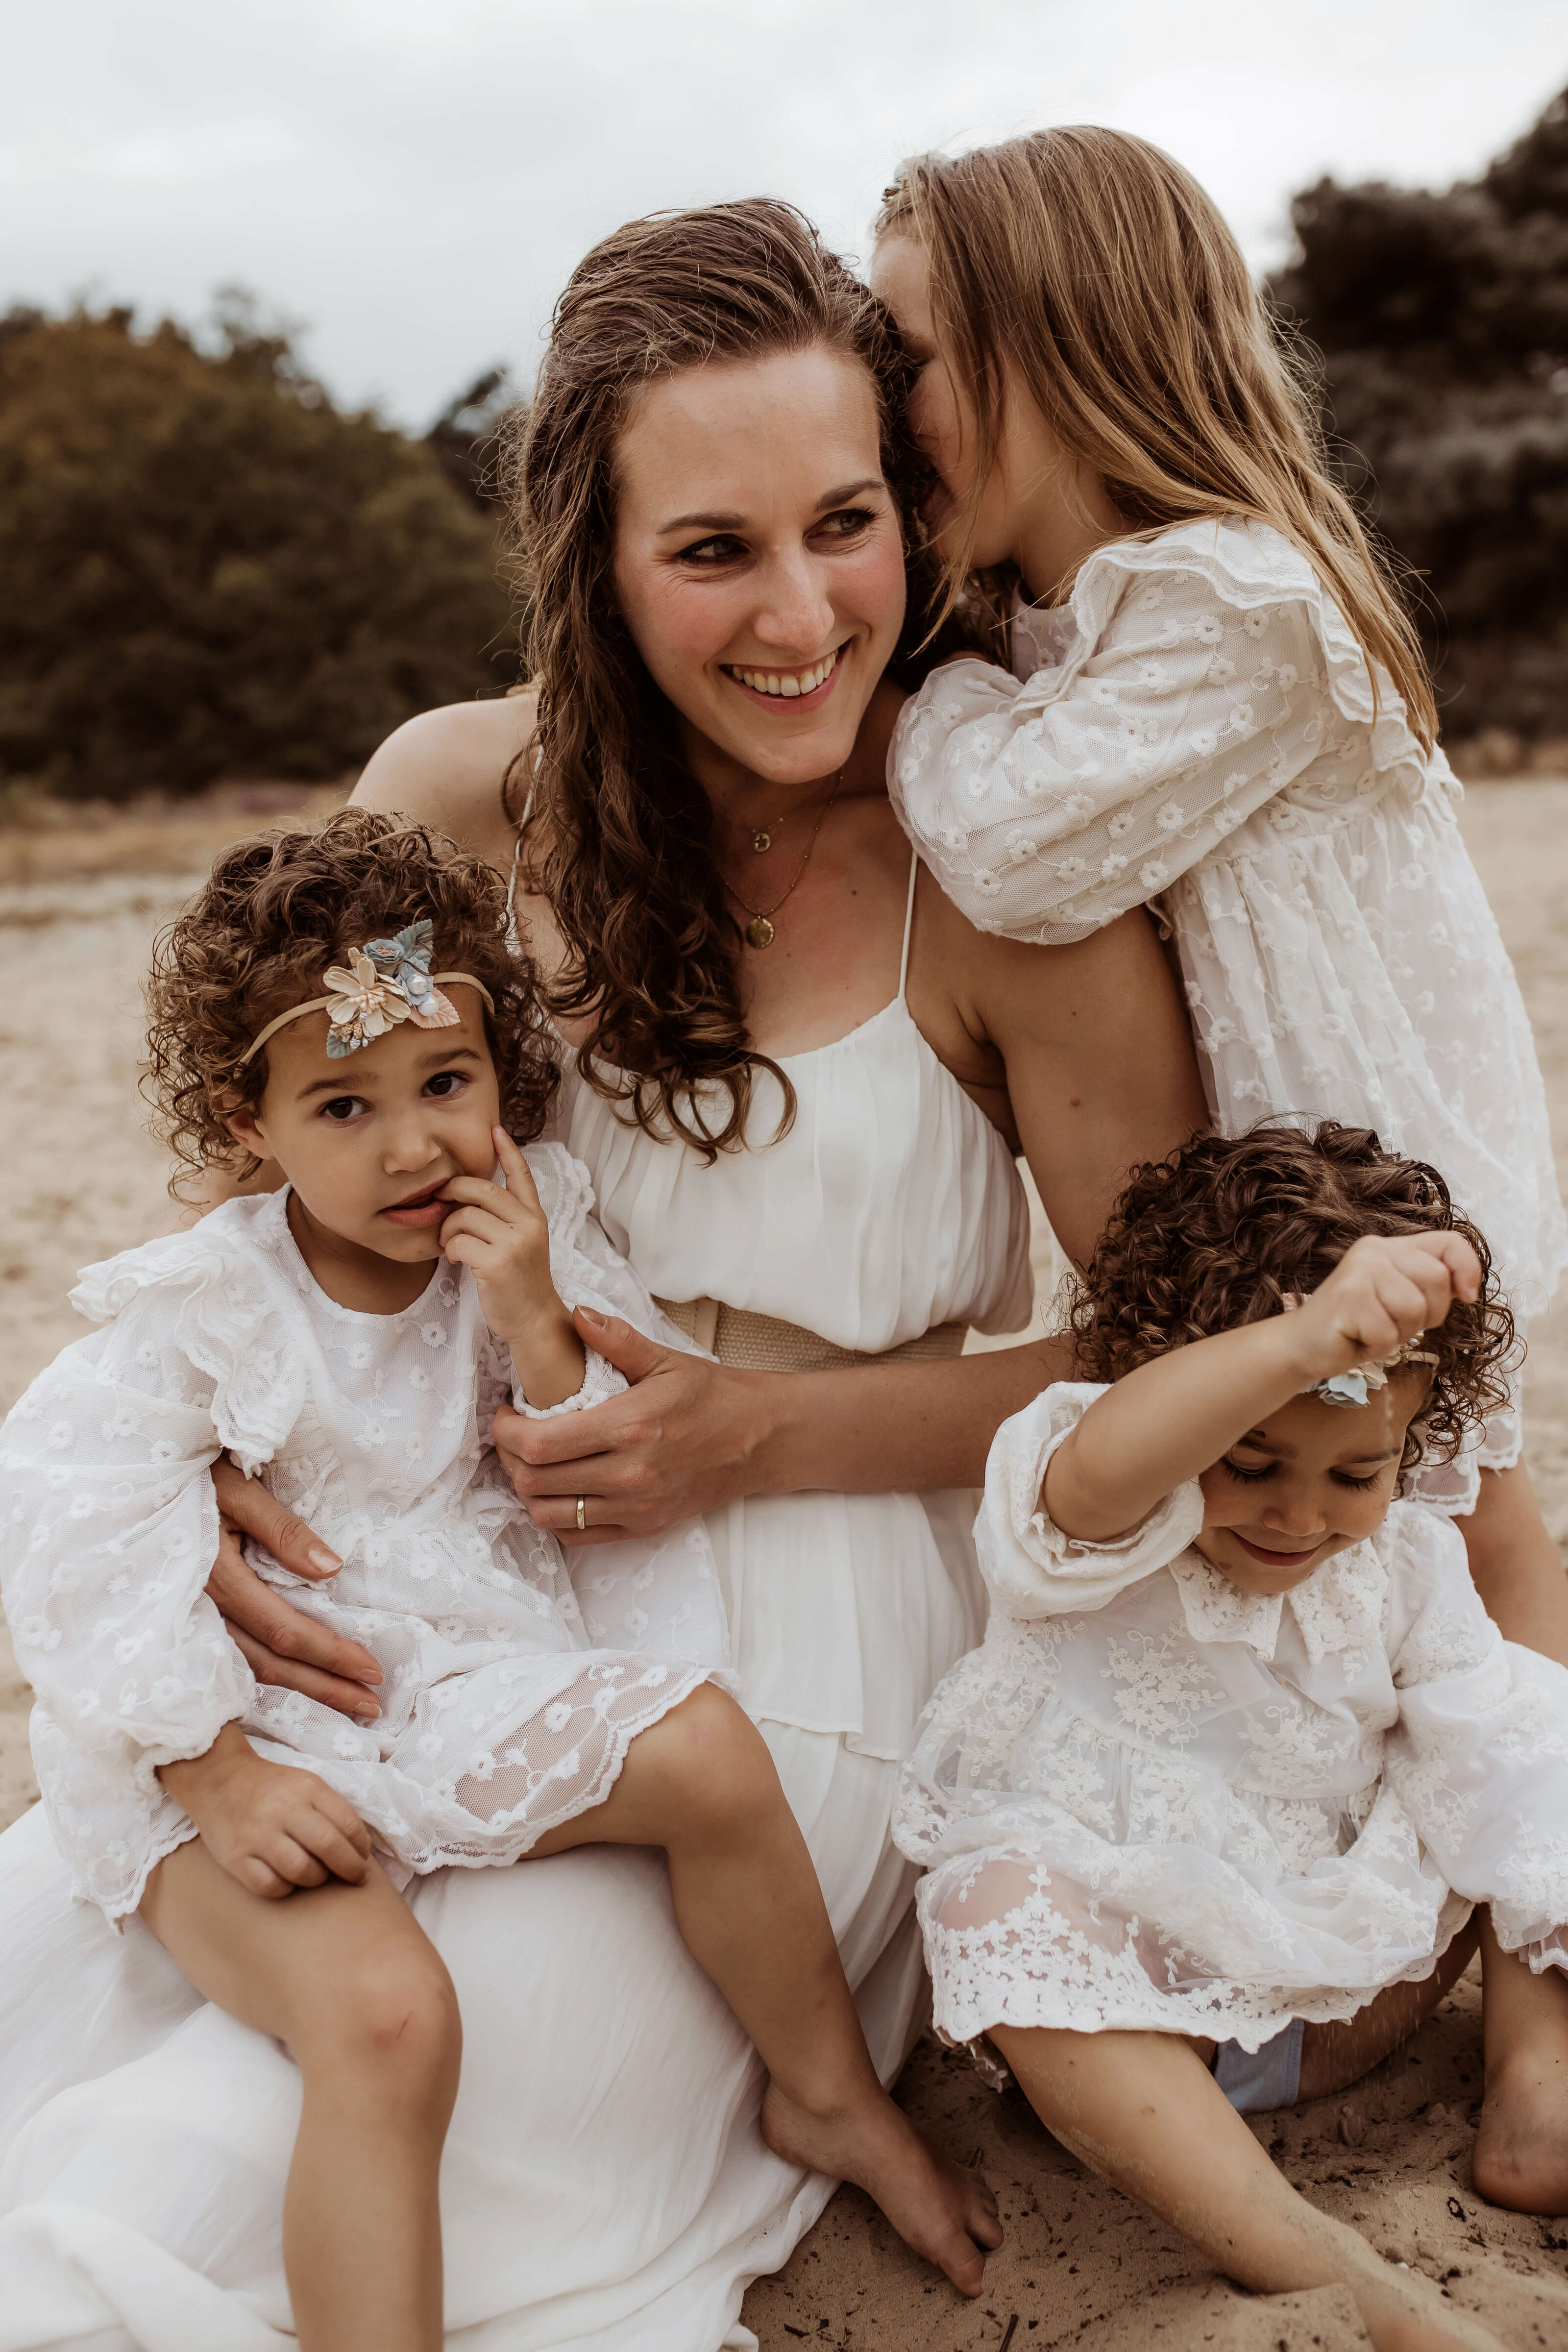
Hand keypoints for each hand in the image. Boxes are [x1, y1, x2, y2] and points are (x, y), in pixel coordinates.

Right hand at [159, 1722, 371, 1898]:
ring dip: (318, 1879)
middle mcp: (282, 1810)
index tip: (364, 1857)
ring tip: (319, 1875)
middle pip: (328, 1846)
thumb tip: (360, 1848)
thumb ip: (332, 1809)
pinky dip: (286, 1888)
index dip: (361, 1846)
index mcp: (306, 1788)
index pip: (347, 1823)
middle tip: (357, 1878)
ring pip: (301, 1871)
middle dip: (350, 1868)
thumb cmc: (272, 1788)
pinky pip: (270, 1886)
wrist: (219, 1781)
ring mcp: (256, 1835)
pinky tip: (289, 1880)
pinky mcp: (235, 1857)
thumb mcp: (307, 1784)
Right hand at [208, 1458, 383, 1721]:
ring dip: (302, 1690)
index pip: (284, 1631)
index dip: (330, 1655)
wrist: (147, 1480)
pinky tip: (298, 1685)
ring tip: (347, 1703)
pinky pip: (234, 1661)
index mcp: (218, 1577)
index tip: (373, 1670)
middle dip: (324, 1689)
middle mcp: (203, 1609)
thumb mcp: (241, 1491)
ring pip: (251, 1670)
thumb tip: (332, 1569)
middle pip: (270, 1664)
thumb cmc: (199, 1478)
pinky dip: (270, 1678)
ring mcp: (193, 1620)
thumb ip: (284, 1530)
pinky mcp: (191, 1620)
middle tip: (373, 1707)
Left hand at [439, 1127, 564, 1342]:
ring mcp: (515, 1243)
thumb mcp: (521, 1242)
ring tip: (450, 1244)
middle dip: (453, 1190)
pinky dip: (450, 1249)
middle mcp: (528, 1224)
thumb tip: (464, 1195)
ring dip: (447, 1229)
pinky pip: (459, 1242)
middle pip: (481, 1189)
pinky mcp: (498, 1263)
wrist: (533, 1319)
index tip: (495, 1129)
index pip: (521, 1175)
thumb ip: (504, 1217)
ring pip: (464, 1216)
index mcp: (534, 1216)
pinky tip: (456, 1259)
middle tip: (440, 1200)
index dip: (508, 1150)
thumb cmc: (519, 1281)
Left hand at [495, 1308, 774, 1542]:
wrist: (759, 1440)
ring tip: (531, 1462)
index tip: (506, 1413)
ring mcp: (635, 1508)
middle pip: (534, 1481)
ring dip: (527, 1489)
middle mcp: (629, 1475)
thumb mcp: (666, 1359)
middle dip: (509, 1457)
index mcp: (630, 1427)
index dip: (506, 1431)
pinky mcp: (642, 1528)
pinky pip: (577, 1535)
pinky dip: (555, 1514)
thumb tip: (575, 1313)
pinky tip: (558, 1488)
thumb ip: (616, 1338)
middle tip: (512, 1434)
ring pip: (548, 1514)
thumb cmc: (712, 1396)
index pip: (540, 1443)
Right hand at [1291, 1233, 1480, 1379]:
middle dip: (1428, 1314)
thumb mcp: (1401, 1300)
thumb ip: (1430, 1286)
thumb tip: (1469, 1289)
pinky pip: (1388, 1333)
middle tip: (1394, 1322)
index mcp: (1391, 1247)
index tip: (1467, 1297)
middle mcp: (1375, 1251)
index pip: (1450, 1243)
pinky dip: (1377, 1347)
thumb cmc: (1358, 1326)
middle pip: (1437, 1278)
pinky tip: (1357, 1339)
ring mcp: (1359, 1271)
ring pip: (1414, 1308)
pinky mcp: (1347, 1298)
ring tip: (1372, 1330)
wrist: (1303, 1345)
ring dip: (1398, 1333)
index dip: (1468, 1269)